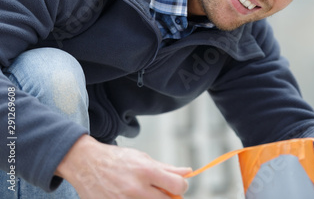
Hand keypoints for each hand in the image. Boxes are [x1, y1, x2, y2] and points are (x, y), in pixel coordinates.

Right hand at [56, 135, 190, 198]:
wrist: (86, 164)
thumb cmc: (117, 160)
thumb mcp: (143, 158)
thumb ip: (166, 168)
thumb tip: (188, 172)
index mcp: (146, 172)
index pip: (177, 186)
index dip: (182, 187)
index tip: (177, 186)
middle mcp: (136, 189)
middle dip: (169, 198)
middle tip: (163, 192)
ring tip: (146, 194)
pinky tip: (133, 197)